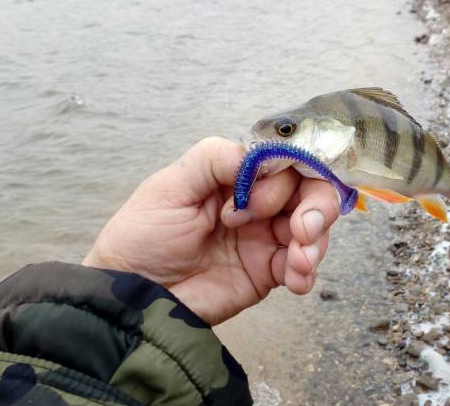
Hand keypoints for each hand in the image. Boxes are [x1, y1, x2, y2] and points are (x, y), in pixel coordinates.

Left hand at [83, 137, 340, 324]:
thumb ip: (214, 159)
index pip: (284, 159)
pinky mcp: (266, 273)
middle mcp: (256, 202)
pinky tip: (296, 279)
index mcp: (236, 175)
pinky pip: (301, 267)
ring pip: (313, 227)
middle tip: (301, 228)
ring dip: (316, 240)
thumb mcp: (170, 186)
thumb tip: (261, 155)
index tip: (264, 195)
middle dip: (317, 205)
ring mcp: (264, 238)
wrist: (132, 294)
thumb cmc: (142, 236)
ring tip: (299, 259)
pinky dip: (308, 271)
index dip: (292, 171)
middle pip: (310, 190)